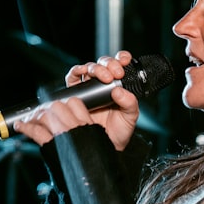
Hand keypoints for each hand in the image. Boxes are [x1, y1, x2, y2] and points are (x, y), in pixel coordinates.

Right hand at [14, 50, 140, 148]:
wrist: (105, 145)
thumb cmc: (118, 131)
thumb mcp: (130, 117)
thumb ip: (130, 103)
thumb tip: (119, 91)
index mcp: (119, 85)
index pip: (120, 65)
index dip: (121, 59)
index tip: (125, 61)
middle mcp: (103, 84)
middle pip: (103, 64)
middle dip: (109, 64)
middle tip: (115, 73)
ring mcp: (89, 88)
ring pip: (89, 68)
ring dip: (95, 68)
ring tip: (103, 76)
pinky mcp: (76, 93)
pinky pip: (73, 78)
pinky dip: (77, 71)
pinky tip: (82, 73)